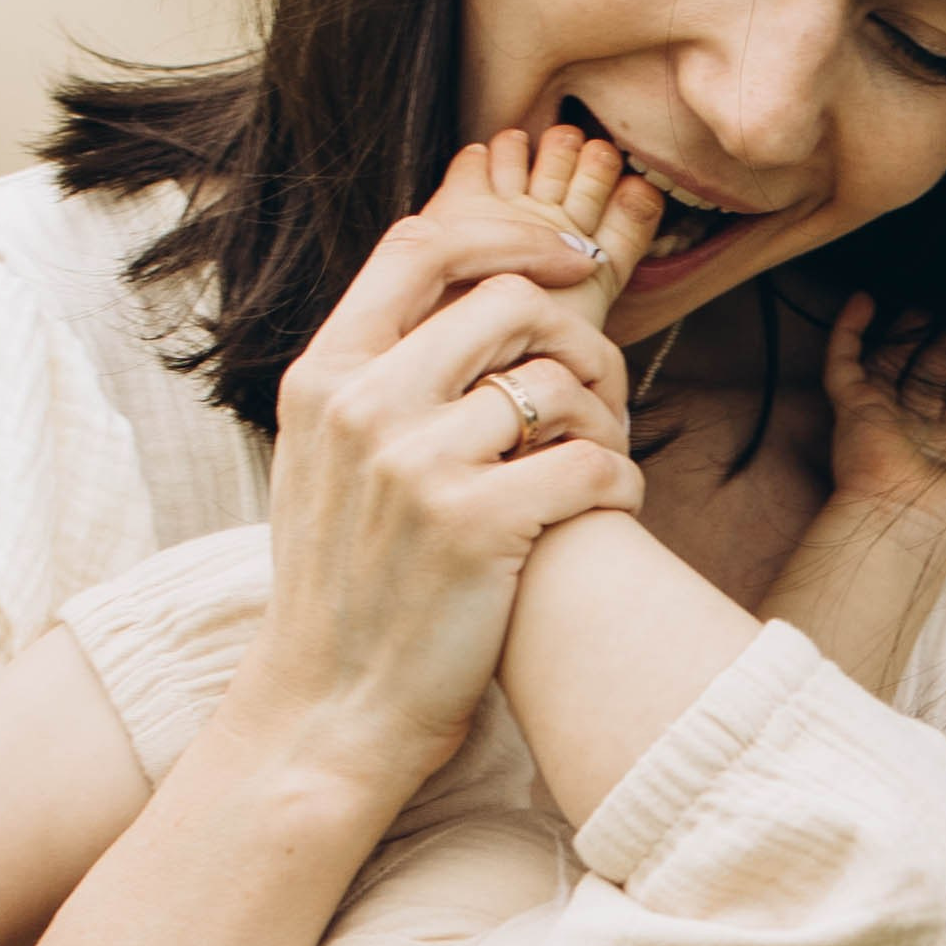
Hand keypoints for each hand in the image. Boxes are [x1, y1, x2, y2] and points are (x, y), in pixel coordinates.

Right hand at [225, 154, 656, 802]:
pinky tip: (611, 506)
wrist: (329, 710)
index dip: (509, 235)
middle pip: (510, 302)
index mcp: (323, 376)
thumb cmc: (348, 585)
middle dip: (579, 336)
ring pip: (560, 384)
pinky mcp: (477, 526)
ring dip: (607, 417)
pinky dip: (621, 482)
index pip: (420, 246)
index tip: (568, 258)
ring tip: (603, 457)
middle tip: (601, 389)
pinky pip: (593, 461)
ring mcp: (417, 465)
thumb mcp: (328, 459)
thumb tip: (470, 292)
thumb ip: (381, 374)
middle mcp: (363, 406)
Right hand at [821, 296, 945, 570]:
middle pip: (927, 380)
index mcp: (942, 451)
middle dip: (944, 351)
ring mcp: (877, 417)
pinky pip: (842, 362)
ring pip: (888, 366)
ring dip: (903, 337)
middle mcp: (910, 431)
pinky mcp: (851, 407)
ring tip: (922, 307)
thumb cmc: (945, 518)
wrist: (899, 524)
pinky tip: (862, 300)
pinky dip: (849, 330)